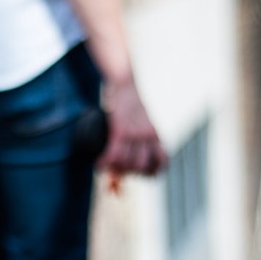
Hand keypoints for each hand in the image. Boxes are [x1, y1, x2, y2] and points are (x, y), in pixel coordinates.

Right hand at [98, 77, 166, 192]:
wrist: (125, 84)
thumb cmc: (130, 102)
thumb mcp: (143, 119)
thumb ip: (142, 134)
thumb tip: (132, 150)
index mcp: (155, 134)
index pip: (161, 160)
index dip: (153, 172)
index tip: (142, 175)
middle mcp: (147, 135)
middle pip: (141, 166)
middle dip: (128, 173)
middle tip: (118, 171)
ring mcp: (134, 133)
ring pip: (127, 162)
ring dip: (114, 168)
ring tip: (107, 166)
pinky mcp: (120, 129)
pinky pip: (114, 153)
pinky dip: (105, 161)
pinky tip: (98, 163)